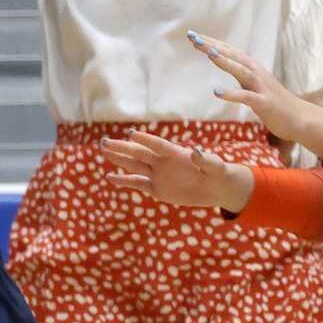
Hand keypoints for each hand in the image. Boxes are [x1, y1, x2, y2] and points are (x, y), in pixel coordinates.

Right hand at [101, 130, 255, 211]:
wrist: (216, 188)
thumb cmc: (219, 174)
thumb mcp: (217, 168)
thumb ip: (207, 160)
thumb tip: (196, 151)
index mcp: (176, 154)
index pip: (157, 145)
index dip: (145, 140)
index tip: (131, 134)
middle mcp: (162, 162)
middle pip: (139, 153)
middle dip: (122, 147)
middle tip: (104, 141)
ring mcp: (157, 174)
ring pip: (134, 165)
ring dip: (119, 158)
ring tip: (103, 150)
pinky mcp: (156, 188)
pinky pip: (137, 183)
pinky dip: (124, 180)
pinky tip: (110, 177)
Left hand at [189, 31, 322, 152]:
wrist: (299, 118)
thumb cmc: (273, 102)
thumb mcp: (252, 84)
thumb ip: (240, 73)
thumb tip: (224, 62)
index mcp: (251, 68)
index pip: (228, 50)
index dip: (211, 42)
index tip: (192, 35)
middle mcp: (256, 73)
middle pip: (232, 55)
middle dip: (212, 45)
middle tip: (193, 37)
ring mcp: (260, 87)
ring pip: (241, 70)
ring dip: (225, 61)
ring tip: (208, 53)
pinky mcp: (264, 103)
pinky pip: (246, 97)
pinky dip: (232, 94)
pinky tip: (217, 92)